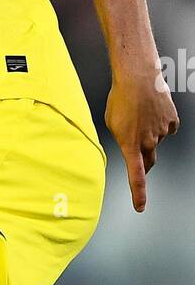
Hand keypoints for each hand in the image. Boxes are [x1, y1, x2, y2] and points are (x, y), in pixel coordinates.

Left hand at [105, 70, 178, 211]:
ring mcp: (162, 132)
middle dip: (144, 162)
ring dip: (148, 132)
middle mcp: (148, 142)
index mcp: (130, 145)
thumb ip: (122, 137)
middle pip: (148, 161)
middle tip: (139, 155)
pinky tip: (153, 110)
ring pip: (156, 140)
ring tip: (139, 113)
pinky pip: (167, 127)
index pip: (135, 176)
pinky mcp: (172, 122)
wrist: (139, 77)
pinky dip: (160, 122)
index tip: (141, 207)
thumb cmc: (120, 98)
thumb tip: (131, 142)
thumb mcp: (112, 122)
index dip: (139, 194)